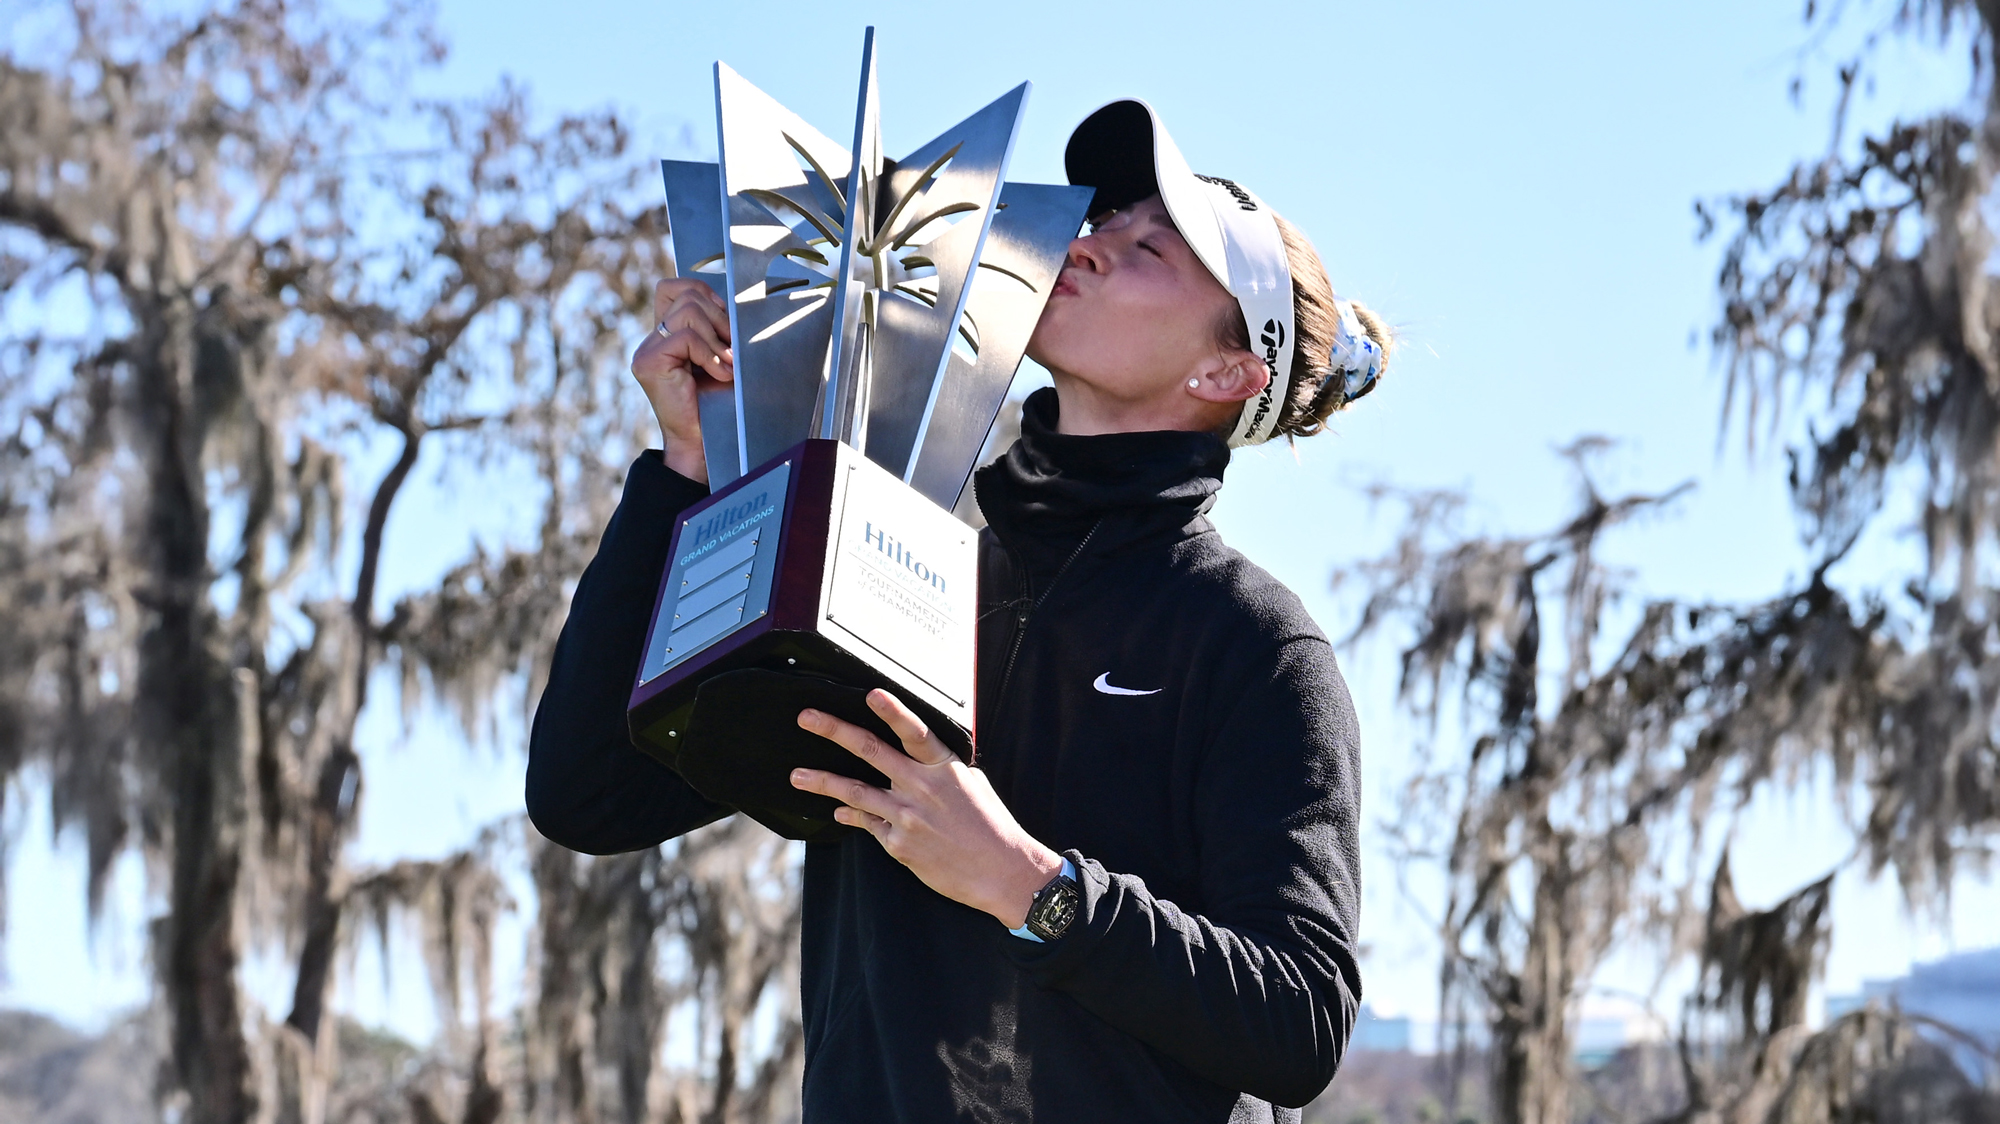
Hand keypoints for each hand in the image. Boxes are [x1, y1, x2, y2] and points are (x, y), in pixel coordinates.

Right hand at [631, 278, 733, 482]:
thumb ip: (718, 329)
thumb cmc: (716, 405)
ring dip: (717, 338)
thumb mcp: (720, 357)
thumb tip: (734, 303)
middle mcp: (652, 339)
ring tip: (727, 365)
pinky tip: (719, 375)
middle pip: (687, 294)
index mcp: (666, 334)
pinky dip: (710, 354)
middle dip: (720, 317)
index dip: (704, 294)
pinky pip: (685, 336)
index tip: (726, 324)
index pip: (676, 287)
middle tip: (733, 349)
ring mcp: (647, 350)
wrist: (703, 443)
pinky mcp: (649, 362)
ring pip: (688, 311)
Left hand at [789, 690, 1063, 928]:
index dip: (893, 711)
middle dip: (835, 731)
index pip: (914, 731)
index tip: (870, 693)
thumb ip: (940, 767)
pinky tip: (837, 811)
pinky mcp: (899, 845)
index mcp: (944, 768)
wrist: (1003, 872)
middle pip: (871, 752)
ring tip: (797, 776)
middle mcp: (922, 788)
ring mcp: (907, 817)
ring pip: (855, 792)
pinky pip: (868, 824)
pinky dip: (851, 815)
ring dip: (822, 781)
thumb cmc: (991, 825)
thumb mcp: (972, 784)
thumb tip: (917, 751)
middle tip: (807, 718)